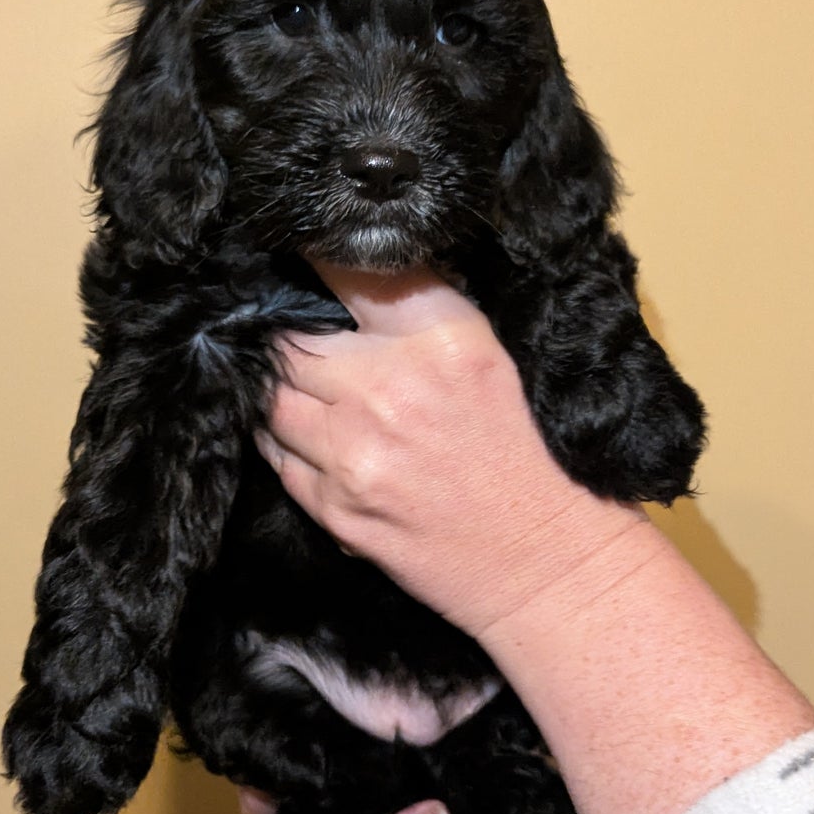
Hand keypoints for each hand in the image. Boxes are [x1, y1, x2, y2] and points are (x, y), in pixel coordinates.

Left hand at [257, 264, 641, 639]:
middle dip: (293, 336)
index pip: (350, 272)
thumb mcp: (490, 358)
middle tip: (302, 337)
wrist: (541, 559)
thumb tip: (354, 280)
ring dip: (282, 390)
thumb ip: (422, 316)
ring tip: (307, 390)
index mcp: (442, 340)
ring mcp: (353, 452)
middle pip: (292, 339)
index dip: (318, 257)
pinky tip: (314, 439)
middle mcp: (388, 389)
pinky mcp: (334, 506)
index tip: (304, 253)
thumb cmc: (526, 456)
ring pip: (272, 397)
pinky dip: (287, 442)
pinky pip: (278, 456)